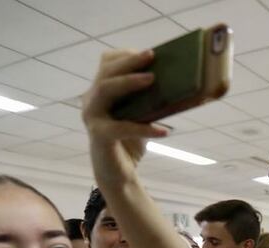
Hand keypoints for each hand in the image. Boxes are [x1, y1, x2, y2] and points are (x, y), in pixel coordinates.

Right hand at [81, 49, 167, 186]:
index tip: (149, 53)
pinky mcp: (100, 136)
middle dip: (129, 62)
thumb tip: (176, 84)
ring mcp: (93, 117)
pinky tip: (164, 131)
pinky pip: (121, 127)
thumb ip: (148, 100)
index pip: (107, 63)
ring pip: (105, 91)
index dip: (125, 55)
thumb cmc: (129, 142)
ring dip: (129, 82)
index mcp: (101, 92)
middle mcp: (92, 101)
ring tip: (152, 79)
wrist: (117, 174)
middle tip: (151, 55)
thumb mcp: (140, 116)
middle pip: (106, 72)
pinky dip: (144, 128)